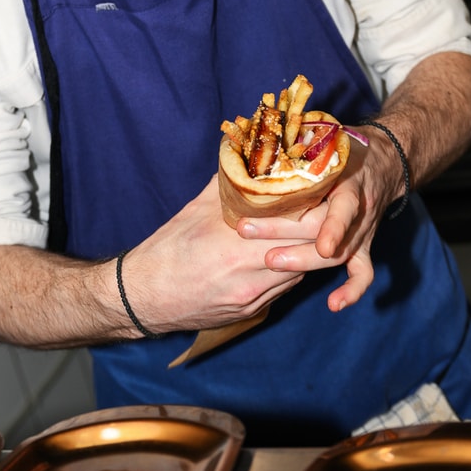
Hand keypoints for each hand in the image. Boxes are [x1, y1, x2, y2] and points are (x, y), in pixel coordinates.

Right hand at [123, 177, 309, 333]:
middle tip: (327, 211)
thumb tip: (245, 158)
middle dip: (320, 232)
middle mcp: (250, 276)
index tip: (322, 194)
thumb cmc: (167, 248)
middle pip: (307, 254)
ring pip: (299, 273)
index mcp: (238, 245)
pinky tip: (286, 254)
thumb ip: (229, 184)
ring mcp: (253, 298)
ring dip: (307, 252)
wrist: (143, 296)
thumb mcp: (197, 208)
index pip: (299, 229)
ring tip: (311, 231)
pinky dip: (290, 270)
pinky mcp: (251, 312)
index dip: (317, 211)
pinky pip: (284, 289)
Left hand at [236, 129, 401, 312]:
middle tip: (248, 233)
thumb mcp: (329, 141)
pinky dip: (352, 291)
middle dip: (287, 236)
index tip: (320, 243)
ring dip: (304, 262)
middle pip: (324, 231)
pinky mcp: (363, 245)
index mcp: (350, 182)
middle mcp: (359, 210)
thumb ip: (299, 148)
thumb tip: (254, 144)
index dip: (332, 227)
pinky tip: (333, 305)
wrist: (384, 160)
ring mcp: (362, 231)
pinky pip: (363, 273)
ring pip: (339, 255)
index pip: (342, 209)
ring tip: (272, 264)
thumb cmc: (346, 149)